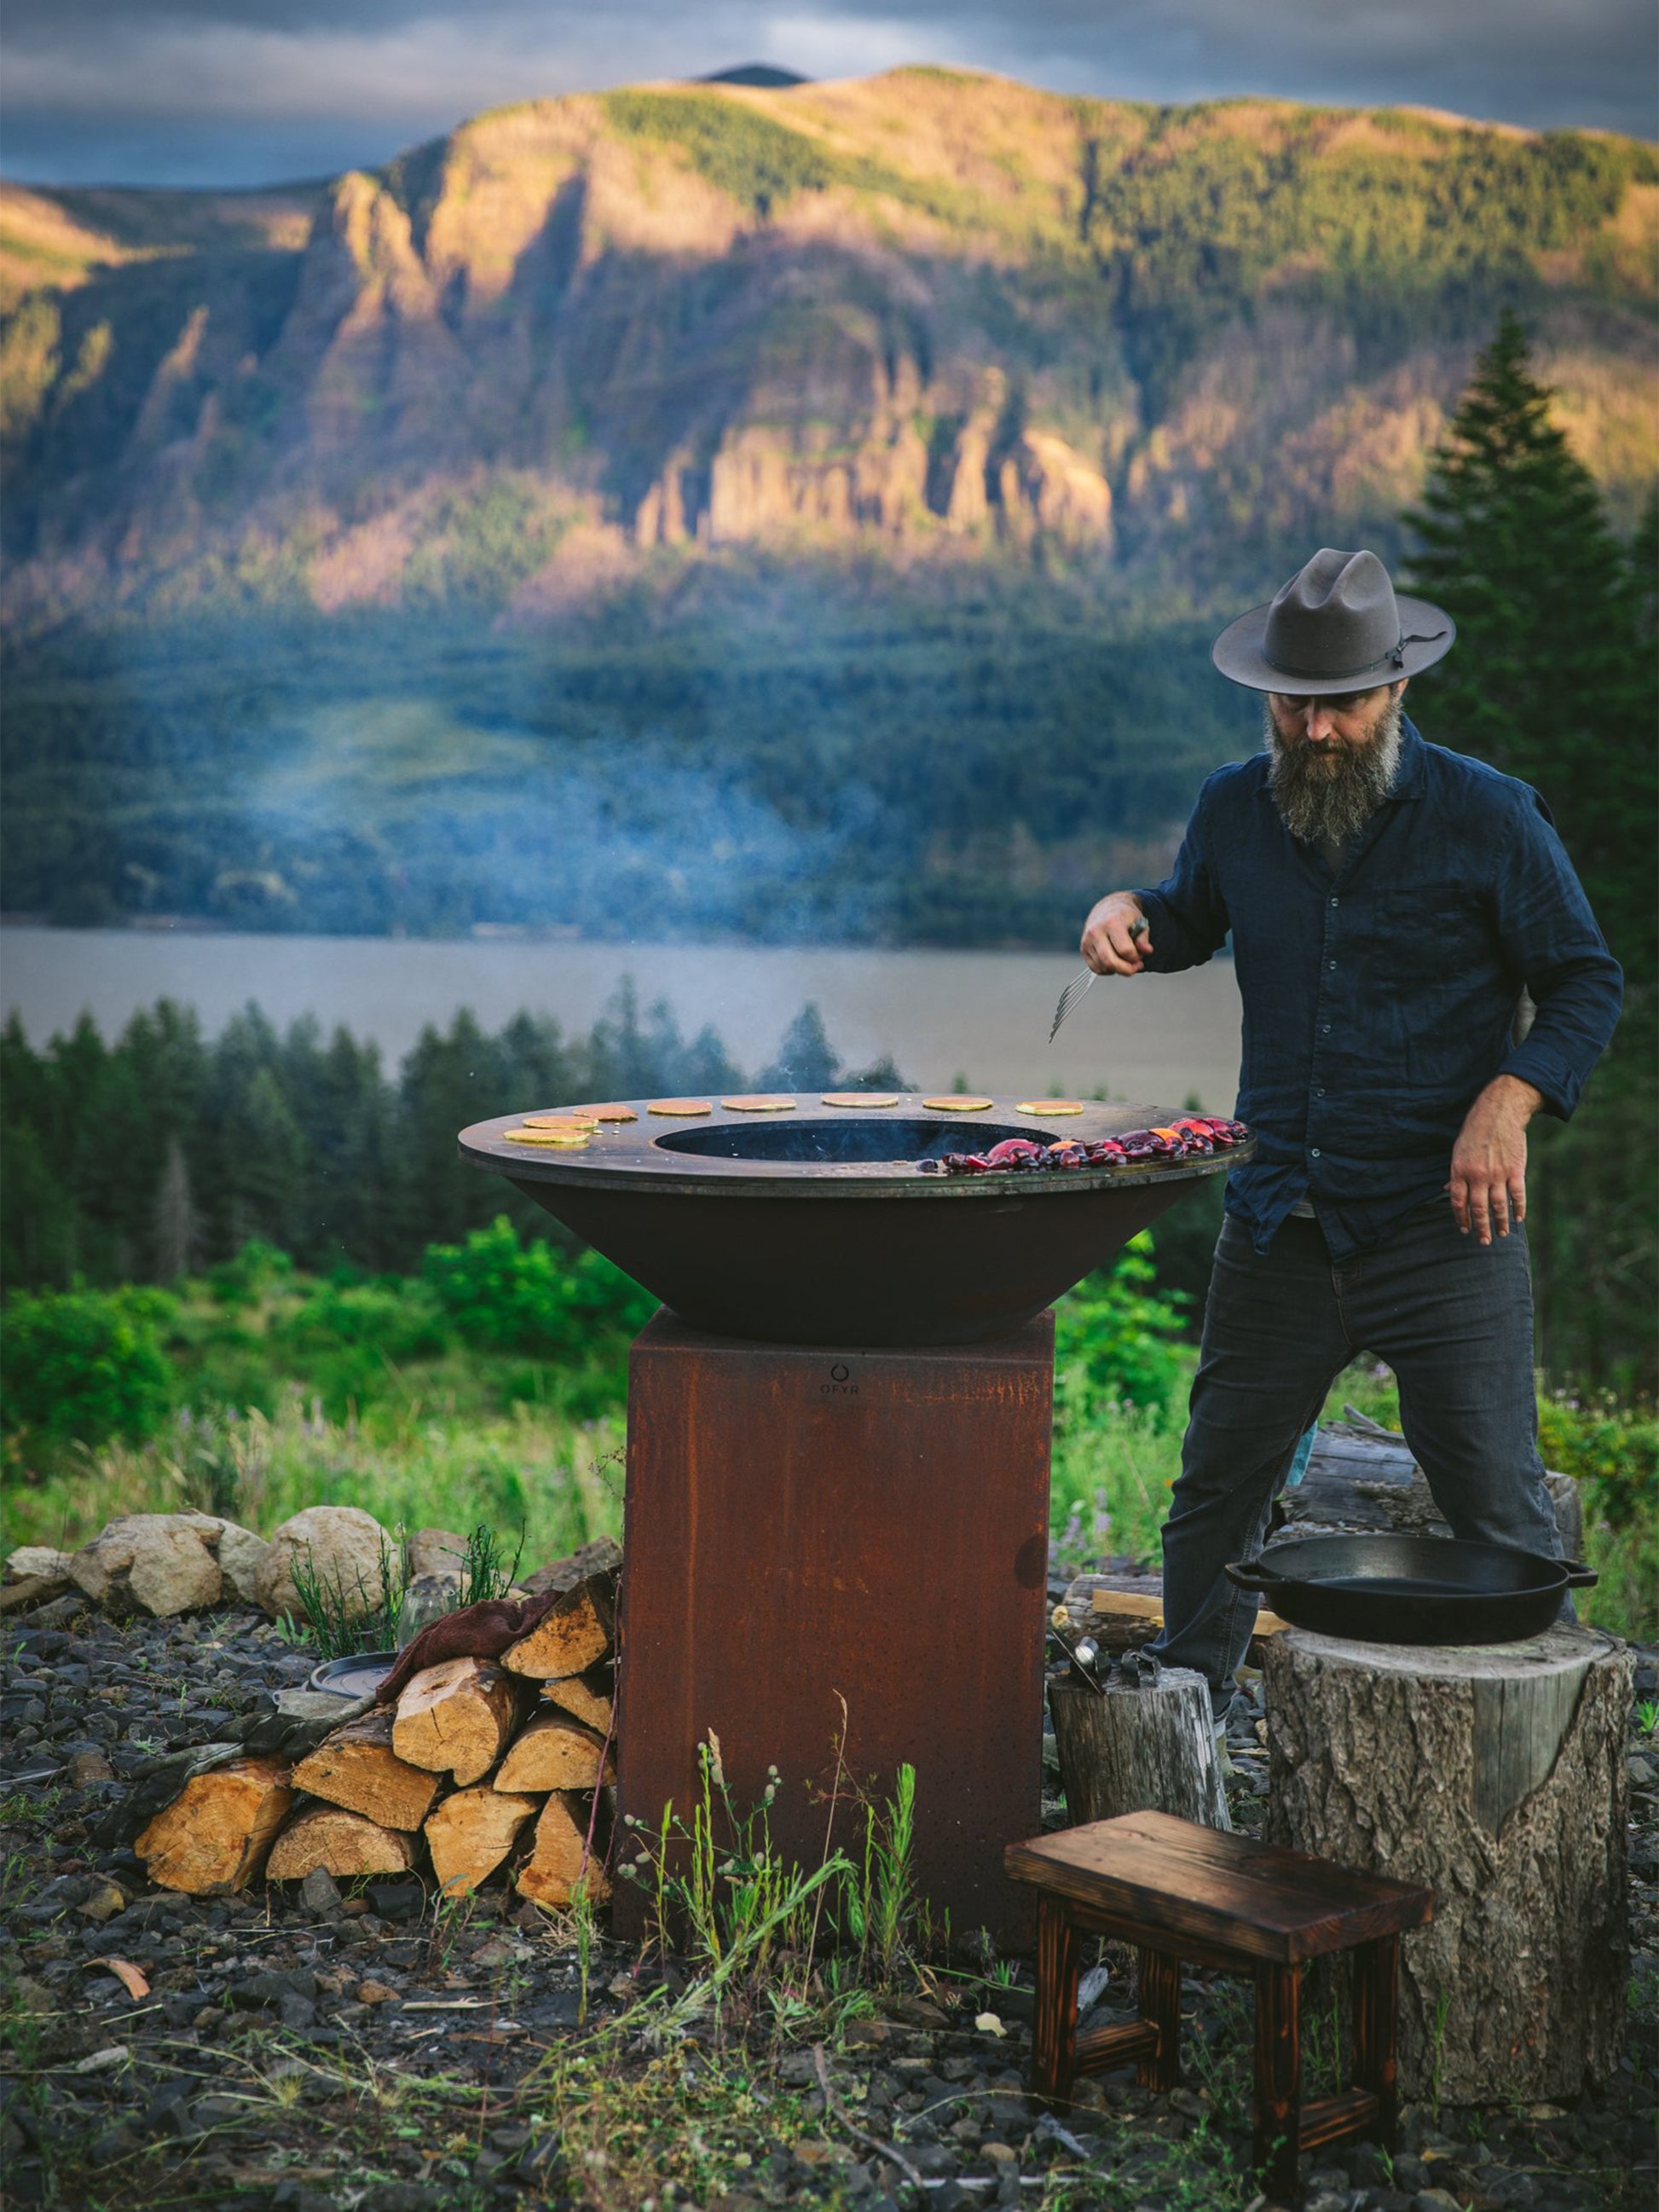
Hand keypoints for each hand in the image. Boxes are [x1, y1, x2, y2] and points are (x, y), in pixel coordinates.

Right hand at [1081, 893, 1151, 975]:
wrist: (1106, 908)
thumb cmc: (1125, 917)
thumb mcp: (1140, 923)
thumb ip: (1143, 939)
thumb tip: (1147, 951)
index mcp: (1112, 923)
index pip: (1125, 950)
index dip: (1136, 958)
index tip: (1140, 957)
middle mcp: (1096, 932)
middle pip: (1110, 962)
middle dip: (1126, 970)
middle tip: (1135, 968)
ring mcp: (1087, 941)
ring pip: (1103, 967)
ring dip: (1117, 970)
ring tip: (1125, 961)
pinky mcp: (1083, 949)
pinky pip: (1096, 968)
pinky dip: (1108, 970)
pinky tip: (1115, 961)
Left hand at [1449, 1076, 1542, 1243]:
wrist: (1500, 1112)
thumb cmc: (1475, 1130)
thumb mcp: (1458, 1150)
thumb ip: (1455, 1172)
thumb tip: (1447, 1189)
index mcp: (1460, 1170)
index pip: (1458, 1202)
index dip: (1461, 1218)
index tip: (1464, 1230)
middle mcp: (1478, 1175)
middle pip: (1478, 1209)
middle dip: (1480, 1228)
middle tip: (1483, 1241)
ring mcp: (1498, 1174)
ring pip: (1499, 1206)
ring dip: (1500, 1223)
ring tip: (1501, 1235)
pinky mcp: (1516, 1170)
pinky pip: (1518, 1195)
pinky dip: (1519, 1209)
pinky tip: (1518, 1219)